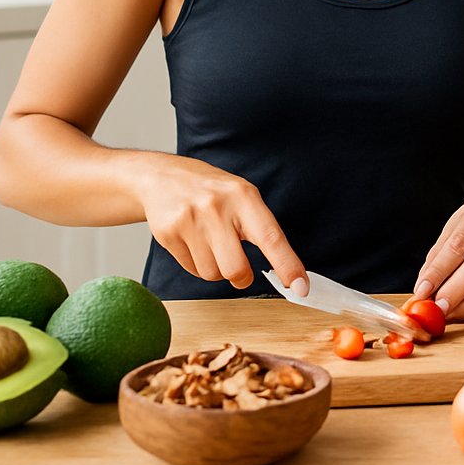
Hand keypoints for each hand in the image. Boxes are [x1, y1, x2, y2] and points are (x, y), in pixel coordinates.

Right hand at [136, 154, 305, 290]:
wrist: (162, 177)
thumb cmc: (212, 191)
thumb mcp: (242, 196)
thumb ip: (261, 227)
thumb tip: (286, 268)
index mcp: (243, 197)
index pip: (271, 237)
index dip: (287, 265)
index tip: (300, 287)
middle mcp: (216, 208)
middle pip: (236, 269)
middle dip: (241, 278)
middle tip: (240, 270)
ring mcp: (189, 221)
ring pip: (212, 274)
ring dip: (217, 268)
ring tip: (211, 244)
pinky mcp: (167, 234)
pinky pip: (192, 270)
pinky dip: (197, 264)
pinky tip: (194, 242)